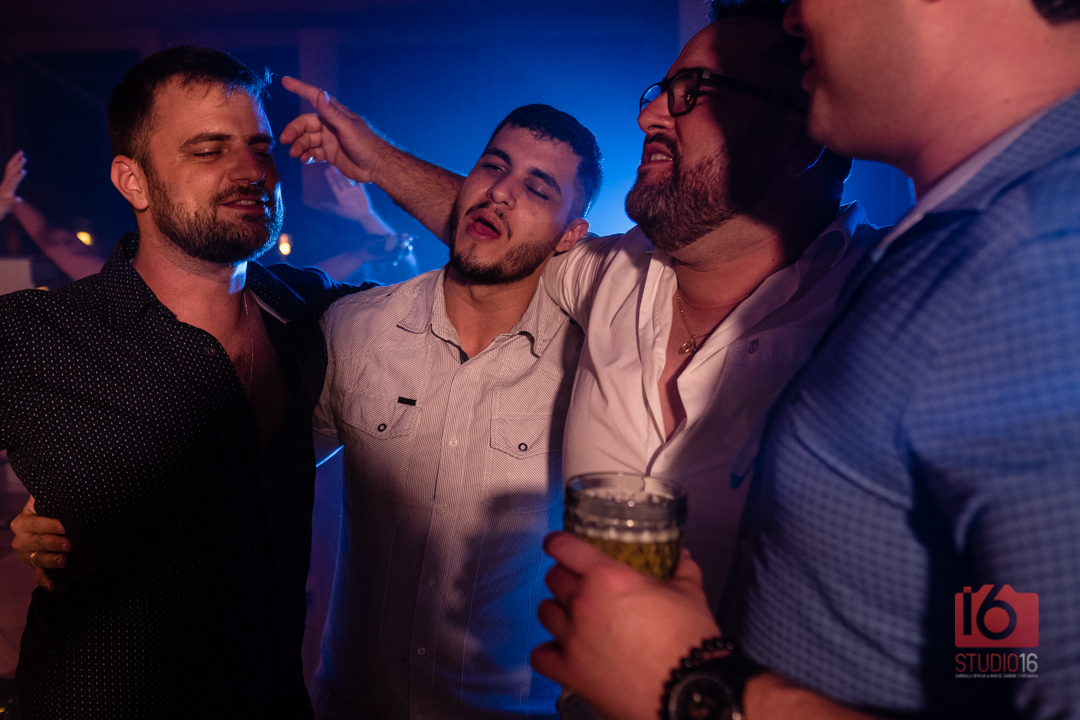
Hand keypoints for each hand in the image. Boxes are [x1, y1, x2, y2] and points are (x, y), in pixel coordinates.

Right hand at [0, 151, 25, 219]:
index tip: (21, 152)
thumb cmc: (0, 203)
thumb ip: (12, 183)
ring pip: (10, 185)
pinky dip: (14, 200)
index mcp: (6, 183)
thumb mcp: (8, 192)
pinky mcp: (4, 204)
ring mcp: (4, 194)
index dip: (15, 160)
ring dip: (17, 178)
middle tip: (24, 158)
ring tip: (23, 172)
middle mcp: (5, 187)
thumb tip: (18, 173)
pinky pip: (9, 201)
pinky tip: (19, 199)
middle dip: (17, 165)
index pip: (11, 169)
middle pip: (11, 174)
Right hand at [10, 495, 69, 590]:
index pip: (34, 523)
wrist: (51, 523)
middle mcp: (21, 539)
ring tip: (64, 561)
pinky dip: (45, 581)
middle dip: (53, 543)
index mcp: (22, 522)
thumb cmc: (51, 509)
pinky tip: (53, 585)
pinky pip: (38, 575)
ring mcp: (27, 555)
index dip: (48, 525)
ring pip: (36, 559)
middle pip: (35, 542)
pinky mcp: (35, 567)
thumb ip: (50, 496)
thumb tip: (65, 484)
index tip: (64, 526)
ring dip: (50, 561)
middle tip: (69, 545)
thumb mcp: (47, 501)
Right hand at [279, 77, 390, 183]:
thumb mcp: (348, 128)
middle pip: (305, 124)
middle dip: (294, 131)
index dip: (300, 88)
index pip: (314, 97)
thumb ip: (332, 113)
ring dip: (299, 145)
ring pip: (307, 139)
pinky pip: (312, 152)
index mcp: (334, 114)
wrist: (376, 167)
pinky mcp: (330, 153)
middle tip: (285, 141)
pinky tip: (304, 159)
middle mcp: (330, 125)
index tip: (285, 81)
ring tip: (296, 154)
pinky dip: (306, 155)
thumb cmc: (366, 145)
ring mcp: (329, 139)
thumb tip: (320, 94)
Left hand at [322, 166, 376, 221]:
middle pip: (339, 180)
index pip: (334, 185)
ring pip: (347, 179)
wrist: (364, 216)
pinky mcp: (360, 189)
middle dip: (335, 173)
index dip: (330, 178)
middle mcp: (345, 191)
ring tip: (340, 165)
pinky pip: (358, 182)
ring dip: (344, 173)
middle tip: (331, 164)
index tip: (326, 171)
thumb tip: (321, 205)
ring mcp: (353, 189)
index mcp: (340, 195)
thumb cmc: (351, 214)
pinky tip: (353, 170)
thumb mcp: (341, 211)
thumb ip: (332, 207)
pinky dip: (356, 177)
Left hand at [532, 532, 720, 719]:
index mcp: (608, 577)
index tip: (558, 545)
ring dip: (557, 611)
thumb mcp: (690, 594)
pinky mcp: (569, 672)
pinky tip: (562, 651)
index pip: (566, 547)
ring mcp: (572, 639)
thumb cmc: (690, 639)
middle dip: (565, 578)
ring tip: (573, 617)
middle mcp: (583, 603)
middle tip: (582, 586)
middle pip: (554, 579)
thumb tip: (681, 557)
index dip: (559, 543)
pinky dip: (548, 652)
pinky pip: (540, 656)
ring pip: (545, 613)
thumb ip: (681, 570)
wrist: (689, 691)